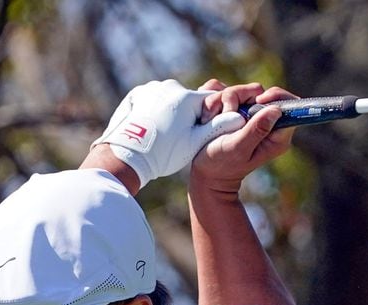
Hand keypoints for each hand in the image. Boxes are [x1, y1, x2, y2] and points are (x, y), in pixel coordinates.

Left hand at [92, 79, 244, 187]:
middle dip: (186, 118)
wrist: (128, 154)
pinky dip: (154, 112)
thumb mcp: (195, 143)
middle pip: (187, 102)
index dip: (207, 120)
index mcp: (187, 97)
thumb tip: (239, 117)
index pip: (208, 103)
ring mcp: (151, 88)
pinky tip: (151, 128)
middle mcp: (170, 86)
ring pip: (169, 101)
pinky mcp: (137, 94)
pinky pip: (152, 101)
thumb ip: (218, 128)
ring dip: (170, 114)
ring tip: (164, 136)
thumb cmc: (165, 152)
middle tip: (179, 139)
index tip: (199, 135)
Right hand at [191, 81, 296, 194]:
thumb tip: (276, 111)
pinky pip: (216, 89)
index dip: (276, 96)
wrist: (204, 172)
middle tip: (226, 116)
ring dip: (217, 102)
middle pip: (256, 91)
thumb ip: (256, 130)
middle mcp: (261, 119)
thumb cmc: (223, 165)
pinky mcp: (227, 106)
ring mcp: (244, 111)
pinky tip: (206, 117)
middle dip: (236, 98)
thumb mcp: (239, 149)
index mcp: (275, 134)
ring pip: (234, 89)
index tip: (259, 100)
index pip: (288, 106)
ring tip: (210, 123)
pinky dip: (208, 101)